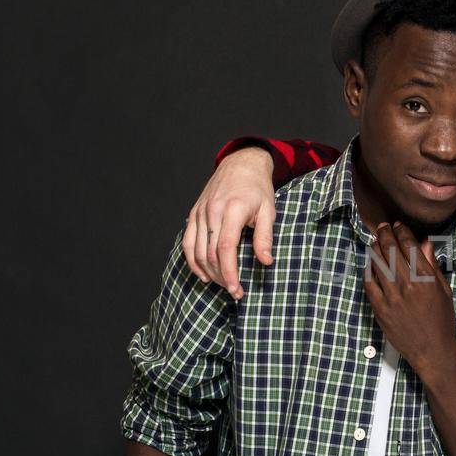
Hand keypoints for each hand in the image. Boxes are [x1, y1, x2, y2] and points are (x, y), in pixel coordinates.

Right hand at [183, 146, 275, 299]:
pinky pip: (187, 242)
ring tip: (223, 284)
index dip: (230, 272)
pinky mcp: (194, 213)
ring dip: (208, 272)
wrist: (241, 164)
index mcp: (232, 210)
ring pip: (196, 251)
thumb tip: (266, 261)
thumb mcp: (269, 210)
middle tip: (235, 291)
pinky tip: (204, 274)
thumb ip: (265, 236)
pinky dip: (193, 261)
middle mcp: (212, 211)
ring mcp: (200, 212)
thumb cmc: (257, 188)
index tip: (236, 290)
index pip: (225, 248)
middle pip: (210, 253)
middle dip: (222, 277)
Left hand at [363, 223, 455, 377]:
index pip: (409, 246)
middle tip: (383, 227)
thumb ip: (432, 266)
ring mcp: (391, 297)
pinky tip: (370, 264)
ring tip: (375, 242)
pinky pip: (369, 283)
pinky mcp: (379, 309)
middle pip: (390, 250)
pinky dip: (368, 269)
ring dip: (375, 248)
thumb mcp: (443, 291)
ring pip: (377, 263)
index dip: (401, 232)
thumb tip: (425, 243)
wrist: (432, 350)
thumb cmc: (442, 321)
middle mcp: (407, 284)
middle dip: (385, 234)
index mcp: (426, 279)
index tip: (398, 225)